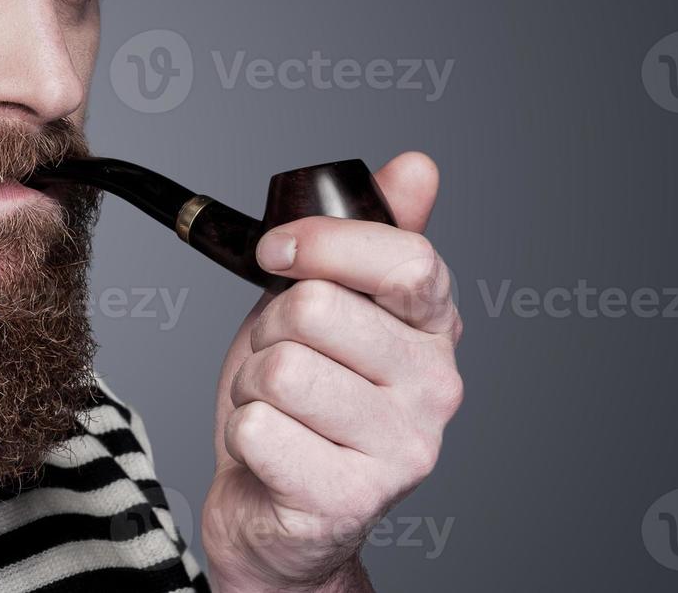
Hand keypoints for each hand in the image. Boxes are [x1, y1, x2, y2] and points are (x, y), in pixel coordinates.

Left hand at [200, 152, 463, 592]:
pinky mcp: (350, 499)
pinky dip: (242, 433)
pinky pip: (257, 427)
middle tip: (278, 360)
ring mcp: (401, 451)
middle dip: (268, 329)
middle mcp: (436, 390)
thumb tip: (419, 166)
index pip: (406, 259)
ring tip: (276, 408)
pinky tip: (270, 451)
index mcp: (434, 331)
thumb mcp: (328, 305)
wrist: (277, 510)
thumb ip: (368, 237)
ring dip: (251, 384)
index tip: (274, 251)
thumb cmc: (300, 401)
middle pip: (316, 309)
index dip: (323, 241)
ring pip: (280, 369)